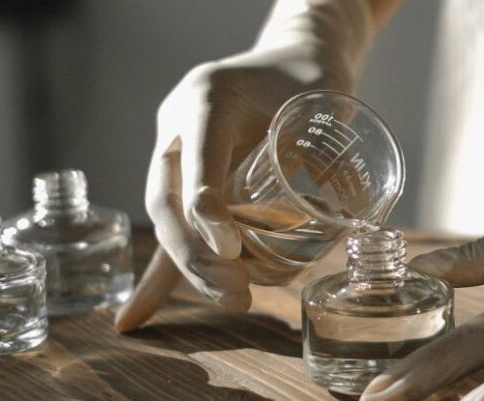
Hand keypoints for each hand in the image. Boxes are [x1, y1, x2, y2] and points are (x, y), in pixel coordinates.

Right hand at [113, 29, 370, 333]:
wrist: (290, 61)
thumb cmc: (310, 76)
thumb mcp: (322, 100)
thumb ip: (326, 147)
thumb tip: (346, 217)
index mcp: (206, 97)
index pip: (197, 158)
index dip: (206, 206)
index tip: (231, 249)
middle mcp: (178, 125)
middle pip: (168, 199)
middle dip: (197, 254)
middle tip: (237, 292)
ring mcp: (175, 152)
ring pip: (167, 219)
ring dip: (192, 268)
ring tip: (232, 299)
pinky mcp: (184, 179)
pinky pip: (172, 228)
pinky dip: (161, 273)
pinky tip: (137, 317)